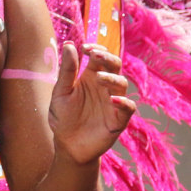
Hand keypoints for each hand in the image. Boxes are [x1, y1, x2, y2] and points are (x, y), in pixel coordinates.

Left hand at [48, 42, 135, 165]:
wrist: (68, 146)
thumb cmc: (63, 118)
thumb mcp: (61, 93)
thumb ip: (67, 70)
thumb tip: (69, 44)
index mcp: (91, 76)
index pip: (99, 56)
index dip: (95, 48)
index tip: (85, 47)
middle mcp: (105, 86)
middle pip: (115, 65)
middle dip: (108, 57)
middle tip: (95, 54)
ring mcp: (113, 101)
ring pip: (122, 84)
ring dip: (112, 78)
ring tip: (99, 78)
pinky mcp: (119, 119)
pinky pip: (128, 107)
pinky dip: (124, 102)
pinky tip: (112, 100)